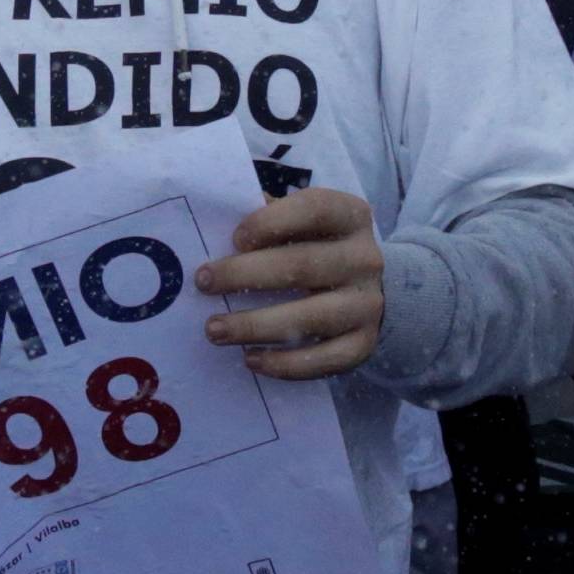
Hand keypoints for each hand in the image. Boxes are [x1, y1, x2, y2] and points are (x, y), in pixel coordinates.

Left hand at [196, 187, 385, 377]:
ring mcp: (367, 304)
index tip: (235, 239)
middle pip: (302, 266)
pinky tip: (251, 360)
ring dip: (256, 326)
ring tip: (215, 330)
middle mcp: (364, 259)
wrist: (370, 287)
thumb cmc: (317, 246)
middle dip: (244, 275)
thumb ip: (268, 217)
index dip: (271, 222)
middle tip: (203, 283)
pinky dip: (286, 364)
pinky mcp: (364, 343)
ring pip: (311, 317)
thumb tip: (214, 225)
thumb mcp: (303, 221)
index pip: (313, 210)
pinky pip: (326, 359)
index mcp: (349, 216)